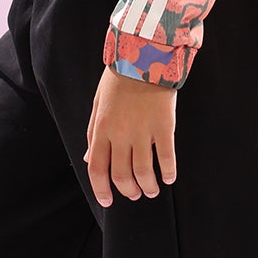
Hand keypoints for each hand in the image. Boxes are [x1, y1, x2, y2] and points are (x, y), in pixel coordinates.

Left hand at [84, 65, 177, 205]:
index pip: (97, 168)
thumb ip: (93, 133)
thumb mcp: (98, 105)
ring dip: (148, 186)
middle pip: (121, 175)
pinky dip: (167, 172)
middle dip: (128, 190)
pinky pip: (166, 157)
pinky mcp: (164, 126)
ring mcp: (143, 131)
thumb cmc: (119, 79)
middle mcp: (120, 134)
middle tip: (135, 195)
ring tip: (152, 190)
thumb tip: (89, 158)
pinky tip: (168, 178)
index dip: (101, 189)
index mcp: (102, 129)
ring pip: (143, 171)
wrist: (143, 56)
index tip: (108, 202)